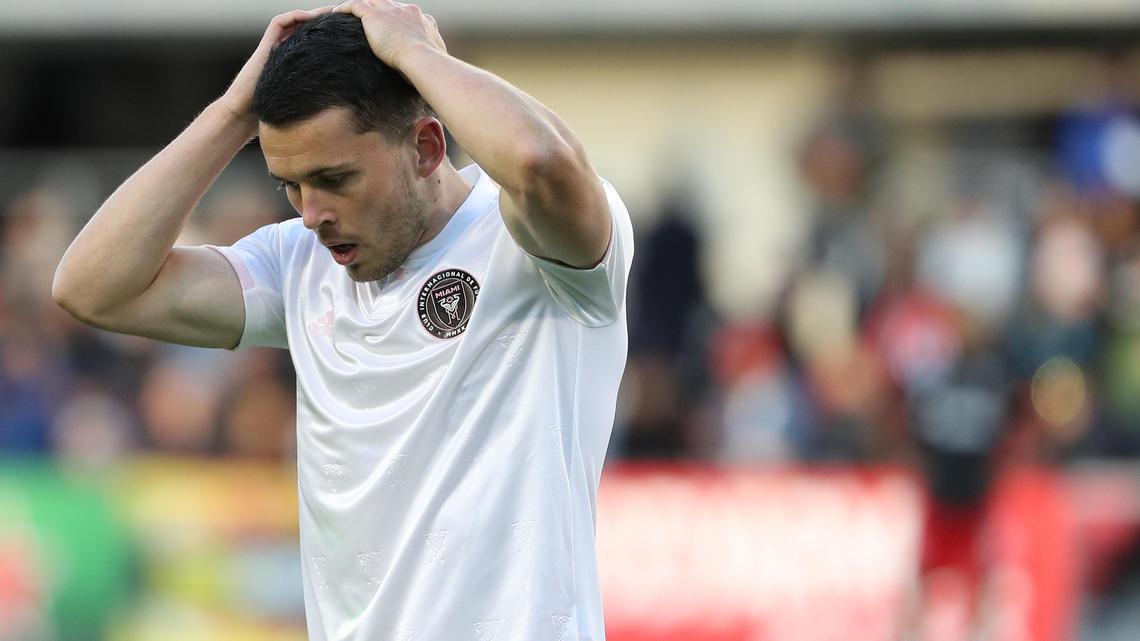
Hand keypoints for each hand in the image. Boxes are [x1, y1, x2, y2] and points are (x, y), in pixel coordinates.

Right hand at [219, 7, 334, 130]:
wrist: (242, 114)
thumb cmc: (268, 112)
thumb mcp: (299, 101)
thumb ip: (313, 95)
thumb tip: (340, 100)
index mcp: (292, 62)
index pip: (311, 41)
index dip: (326, 34)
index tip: (345, 33)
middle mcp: (282, 51)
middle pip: (304, 28)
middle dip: (323, 20)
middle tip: (342, 15)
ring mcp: (273, 47)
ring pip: (292, 22)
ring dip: (311, 14)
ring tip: (329, 12)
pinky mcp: (264, 46)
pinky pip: (278, 23)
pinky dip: (293, 16)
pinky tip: (309, 16)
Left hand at [334, 0, 446, 69]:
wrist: (422, 59)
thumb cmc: (430, 66)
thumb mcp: (435, 59)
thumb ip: (431, 57)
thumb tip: (430, 67)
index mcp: (421, 20)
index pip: (405, 15)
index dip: (396, 21)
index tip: (389, 31)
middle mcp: (406, 11)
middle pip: (386, 5)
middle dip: (377, 11)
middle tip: (368, 22)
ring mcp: (390, 11)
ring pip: (369, 2)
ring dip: (357, 8)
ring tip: (345, 16)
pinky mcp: (375, 16)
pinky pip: (355, 5)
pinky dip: (345, 8)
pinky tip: (337, 14)